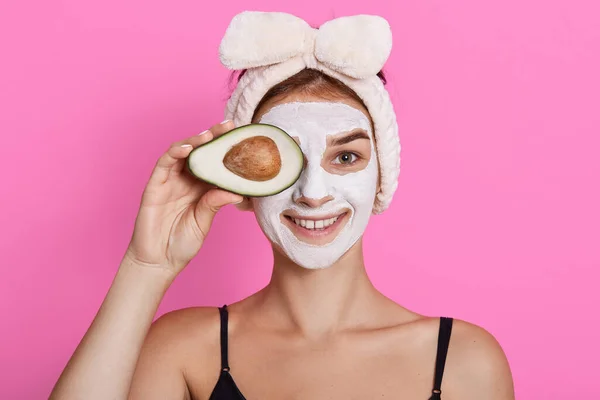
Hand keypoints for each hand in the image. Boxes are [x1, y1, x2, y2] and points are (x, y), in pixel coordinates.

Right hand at [124, 121, 242, 277]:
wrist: (158, 261)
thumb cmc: (182, 243)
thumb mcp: (204, 222)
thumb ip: (215, 203)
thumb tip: (238, 191)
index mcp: (202, 188)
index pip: (216, 163)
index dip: (227, 150)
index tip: (244, 138)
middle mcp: (186, 180)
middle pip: (200, 152)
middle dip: (214, 137)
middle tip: (229, 126)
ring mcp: (170, 181)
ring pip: (182, 152)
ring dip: (195, 140)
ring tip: (210, 135)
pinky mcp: (155, 185)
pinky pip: (164, 163)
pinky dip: (175, 152)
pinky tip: (188, 148)